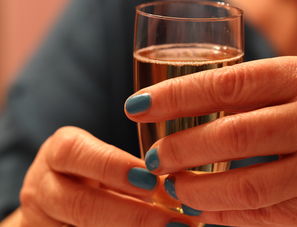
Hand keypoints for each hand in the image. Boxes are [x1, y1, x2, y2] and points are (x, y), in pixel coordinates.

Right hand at [11, 126, 191, 226]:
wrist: (59, 203)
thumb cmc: (94, 175)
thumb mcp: (106, 163)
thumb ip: (134, 171)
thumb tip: (180, 184)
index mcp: (59, 152)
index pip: (76, 152)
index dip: (114, 167)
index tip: (152, 182)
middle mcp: (43, 185)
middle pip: (80, 202)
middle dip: (132, 214)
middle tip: (173, 220)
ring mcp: (41, 218)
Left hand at [125, 56, 296, 226]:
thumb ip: (263, 91)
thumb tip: (200, 108)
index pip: (225, 83)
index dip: (174, 95)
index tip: (138, 104)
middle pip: (229, 135)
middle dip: (180, 149)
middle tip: (155, 159)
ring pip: (246, 183)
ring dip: (199, 191)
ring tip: (174, 191)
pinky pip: (270, 215)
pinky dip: (231, 215)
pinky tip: (208, 213)